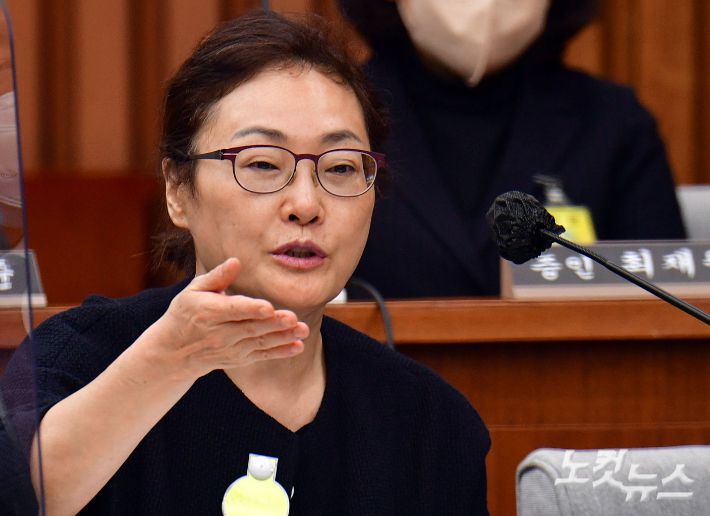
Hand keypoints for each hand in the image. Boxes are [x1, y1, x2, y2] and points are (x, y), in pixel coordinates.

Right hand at [146, 258, 307, 379]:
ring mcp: (230, 348)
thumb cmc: (187, 312)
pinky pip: (262, 355)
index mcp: (208, 312)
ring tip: (303, 330)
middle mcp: (220, 333)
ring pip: (260, 342)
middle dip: (273, 323)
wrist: (174, 351)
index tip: (268, 307)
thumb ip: (218, 276)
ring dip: (283, 337)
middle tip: (293, 318)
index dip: (251, 309)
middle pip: (251, 327)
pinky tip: (298, 346)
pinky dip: (281, 352)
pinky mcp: (239, 358)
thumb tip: (236, 261)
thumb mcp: (195, 290)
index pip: (233, 310)